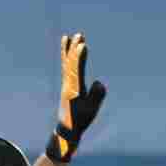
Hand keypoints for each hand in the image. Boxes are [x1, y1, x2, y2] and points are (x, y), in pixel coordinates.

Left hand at [46, 32, 106, 162]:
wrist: (66, 130)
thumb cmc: (81, 121)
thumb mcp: (92, 110)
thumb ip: (97, 96)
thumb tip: (99, 82)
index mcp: (75, 90)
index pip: (77, 70)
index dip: (80, 57)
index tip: (83, 45)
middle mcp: (68, 85)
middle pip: (70, 63)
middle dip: (74, 49)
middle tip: (79, 35)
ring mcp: (66, 85)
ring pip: (66, 63)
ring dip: (68, 50)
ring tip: (68, 37)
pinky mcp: (66, 86)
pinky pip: (65, 68)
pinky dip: (66, 58)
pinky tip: (67, 52)